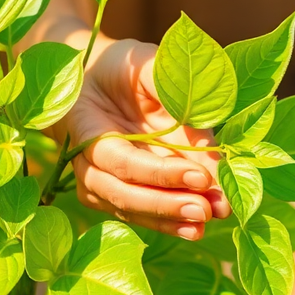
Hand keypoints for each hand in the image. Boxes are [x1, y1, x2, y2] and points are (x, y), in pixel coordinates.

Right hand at [53, 38, 230, 239]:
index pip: (122, 160)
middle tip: (207, 209)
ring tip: (207, 220)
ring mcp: (99, 184)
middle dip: (166, 204)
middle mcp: (88, 164)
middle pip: (123, 193)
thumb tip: (205, 124)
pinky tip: (194, 229)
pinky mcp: (116, 196)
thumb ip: (167, 88)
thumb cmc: (122, 71)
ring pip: (132, 209)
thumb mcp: (143, 65)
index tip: (200, 176)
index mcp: (86, 129)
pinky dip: (168, 223)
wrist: (98, 84)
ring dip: (170, 218)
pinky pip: (140, 215)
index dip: (159, 172)